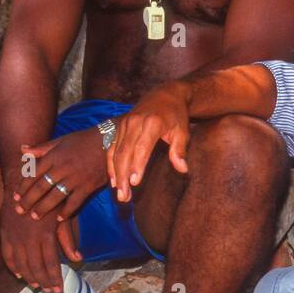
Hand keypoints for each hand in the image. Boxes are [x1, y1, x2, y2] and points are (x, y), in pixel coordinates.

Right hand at [0, 192, 71, 292]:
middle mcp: (28, 238)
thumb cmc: (50, 199)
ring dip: (29, 277)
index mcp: (45, 235)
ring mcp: (15, 237)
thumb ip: (68, 240)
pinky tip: (20, 274)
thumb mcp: (64, 217)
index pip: (50, 263)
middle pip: (36, 267)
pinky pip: (7, 255)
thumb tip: (78, 259)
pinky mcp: (5, 233)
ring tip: (37, 286)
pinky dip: (13, 267)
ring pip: (21, 264)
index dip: (54, 278)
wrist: (25, 183)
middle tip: (51, 292)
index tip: (59, 289)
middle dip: (44, 282)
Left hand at [14, 130, 108, 223]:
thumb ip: (41, 148)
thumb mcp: (61, 141)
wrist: (110, 141)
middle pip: (41, 187)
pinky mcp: (88, 186)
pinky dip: (66, 212)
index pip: (33, 174)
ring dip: (43, 208)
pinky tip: (59, 218)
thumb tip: (21, 149)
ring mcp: (75, 178)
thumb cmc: (83, 140)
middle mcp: (62, 168)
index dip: (23, 187)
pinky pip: (75, 202)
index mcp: (54, 157)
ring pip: (55, 197)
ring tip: (35, 216)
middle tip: (20, 211)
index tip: (16, 196)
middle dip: (28, 200)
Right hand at [107, 82, 192, 202]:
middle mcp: (134, 123)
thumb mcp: (182, 130)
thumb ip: (180, 150)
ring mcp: (124, 124)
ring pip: (116, 152)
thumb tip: (182, 169)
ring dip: (116, 174)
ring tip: (119, 193)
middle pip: (125, 153)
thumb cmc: (176, 115)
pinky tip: (113, 180)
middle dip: (123, 176)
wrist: (165, 94)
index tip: (134, 183)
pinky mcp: (119, 127)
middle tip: (124, 197)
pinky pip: (111, 147)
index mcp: (152, 123)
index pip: (142, 148)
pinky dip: (111, 164)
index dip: (137, 165)